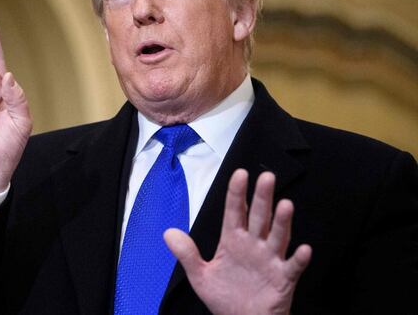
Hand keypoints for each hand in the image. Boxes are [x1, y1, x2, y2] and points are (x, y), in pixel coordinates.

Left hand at [164, 169, 311, 314]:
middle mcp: (253, 246)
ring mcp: (270, 261)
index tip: (240, 174)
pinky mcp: (283, 280)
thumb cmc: (225, 297)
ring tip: (285, 205)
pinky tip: (303, 249)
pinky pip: (292, 267)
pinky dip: (298, 259)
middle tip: (266, 177)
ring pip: (277, 237)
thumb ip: (186, 254)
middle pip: (259, 217)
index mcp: (233, 241)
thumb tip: (168, 233)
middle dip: (262, 198)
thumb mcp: (200, 276)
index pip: (235, 212)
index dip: (236, 193)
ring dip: (282, 222)